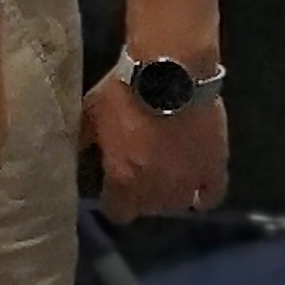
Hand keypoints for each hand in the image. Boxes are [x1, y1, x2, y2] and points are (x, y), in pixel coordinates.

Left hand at [85, 71, 228, 219]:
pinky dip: (203, 195)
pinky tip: (196, 186)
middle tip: (141, 174)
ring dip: (170, 194)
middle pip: (148, 209)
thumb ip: (84, 139)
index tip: (115, 188)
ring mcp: (188, 180)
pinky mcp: (215, 167)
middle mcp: (156, 187)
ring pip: (178, 204)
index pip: (118, 213)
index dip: (116, 201)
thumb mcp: (91, 113)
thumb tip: (70, 153)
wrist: (170, 72)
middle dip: (142, 195)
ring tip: (166, 176)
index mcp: (122, 177)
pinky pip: (212, 197)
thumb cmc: (124, 90)